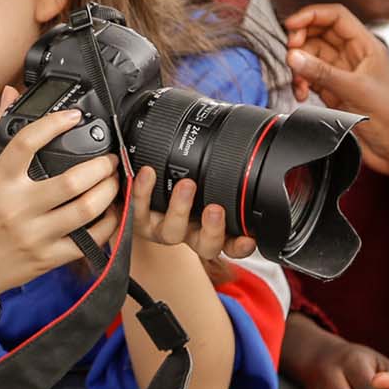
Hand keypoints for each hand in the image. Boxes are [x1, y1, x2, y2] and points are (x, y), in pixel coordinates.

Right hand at [0, 88, 121, 313]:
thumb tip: (9, 94)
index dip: (56, 123)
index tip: (75, 116)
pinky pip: (89, 241)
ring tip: (114, 180)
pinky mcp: (47, 258)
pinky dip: (107, 224)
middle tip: (109, 157)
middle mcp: (16, 208)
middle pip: (72, 181)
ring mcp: (34, 235)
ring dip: (109, 191)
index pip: (27, 142)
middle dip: (101, 165)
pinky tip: (110, 211)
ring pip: (86, 210)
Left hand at [129, 167, 258, 263]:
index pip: (232, 244)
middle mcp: (189, 234)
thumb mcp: (206, 185)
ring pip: (172, 232)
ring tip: (186, 185)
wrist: (142, 204)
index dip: (241, 246)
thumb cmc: (180, 192)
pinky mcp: (140, 222)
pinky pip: (140, 210)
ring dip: (180, 208)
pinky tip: (148, 173)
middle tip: (215, 210)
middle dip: (213, 229)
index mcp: (211, 230)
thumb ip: (222, 178)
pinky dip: (143, 192)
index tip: (248, 238)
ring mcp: (164, 230)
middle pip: (206, 245)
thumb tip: (240, 141)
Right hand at [281, 3, 388, 198]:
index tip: (291, 26)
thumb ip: (322, 73)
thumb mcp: (355, 90)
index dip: (312, 15)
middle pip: (319, 33)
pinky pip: (310, 78)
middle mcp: (353, 56)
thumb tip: (294, 56)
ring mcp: (342, 74)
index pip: (335, 17)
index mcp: (366, 46)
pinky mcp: (333, 92)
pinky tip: (303, 95)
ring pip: (311, 56)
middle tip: (292, 54)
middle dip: (301, 41)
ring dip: (299, 67)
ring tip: (299, 82)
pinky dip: (301, 84)